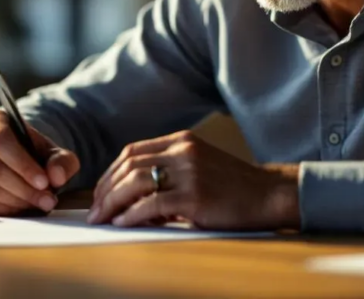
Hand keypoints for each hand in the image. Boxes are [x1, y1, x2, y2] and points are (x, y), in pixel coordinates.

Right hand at [0, 109, 80, 214]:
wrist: (12, 162)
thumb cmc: (32, 153)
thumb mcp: (51, 151)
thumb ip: (61, 161)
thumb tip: (57, 176)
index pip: (0, 140)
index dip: (22, 164)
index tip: (44, 182)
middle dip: (23, 188)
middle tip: (47, 200)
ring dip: (17, 201)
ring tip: (40, 204)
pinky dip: (5, 209)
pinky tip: (22, 207)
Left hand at [87, 130, 301, 230]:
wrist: (269, 194)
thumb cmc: (233, 186)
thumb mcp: (199, 165)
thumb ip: (168, 170)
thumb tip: (131, 196)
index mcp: (181, 140)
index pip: (132, 152)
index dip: (110, 173)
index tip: (100, 192)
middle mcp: (182, 151)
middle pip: (128, 166)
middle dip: (105, 189)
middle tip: (94, 210)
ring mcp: (189, 172)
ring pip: (135, 183)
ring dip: (112, 202)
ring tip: (102, 218)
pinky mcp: (195, 196)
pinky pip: (152, 205)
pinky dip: (132, 215)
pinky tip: (123, 223)